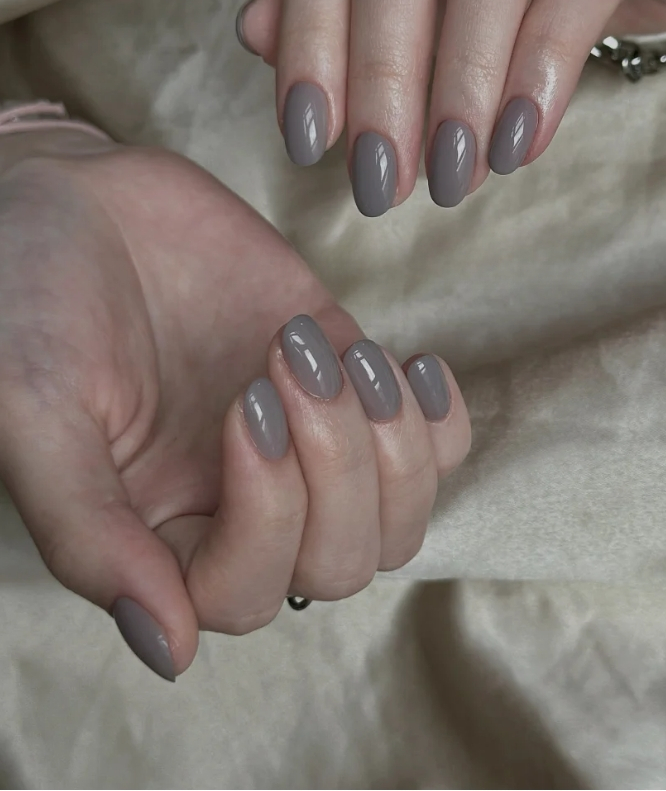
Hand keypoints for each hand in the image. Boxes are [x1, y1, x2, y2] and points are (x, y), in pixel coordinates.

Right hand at [0, 133, 469, 678]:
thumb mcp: (35, 413)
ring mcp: (302, 444)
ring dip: (390, 440)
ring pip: (397, 516)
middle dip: (337, 469)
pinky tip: (408, 365)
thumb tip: (168, 651)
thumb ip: (90, 534)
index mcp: (157, 534)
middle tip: (286, 365)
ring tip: (336, 355)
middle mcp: (236, 503)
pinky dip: (439, 418)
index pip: (243, 594)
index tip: (245, 402)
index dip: (268, 515)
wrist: (77, 197)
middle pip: (338, 564)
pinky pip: (434, 442)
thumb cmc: (29, 298)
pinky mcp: (342, 381)